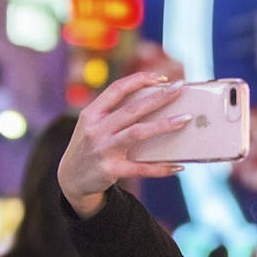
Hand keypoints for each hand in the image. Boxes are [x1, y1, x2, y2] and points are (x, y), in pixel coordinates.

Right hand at [57, 72, 190, 217]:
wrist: (71, 179)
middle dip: (159, 97)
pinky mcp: (111, 170)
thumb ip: (114, 113)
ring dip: (164, 125)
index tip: (162, 78)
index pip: (117, 89)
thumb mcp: (93, 125)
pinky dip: (161, 168)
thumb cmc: (91, 146)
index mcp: (92, 113)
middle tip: (180, 88)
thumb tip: (154, 102)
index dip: (140, 80)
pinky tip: (178, 166)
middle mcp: (96, 129)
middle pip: (132, 109)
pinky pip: (142, 168)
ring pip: (138, 133)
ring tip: (185, 119)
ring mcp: (103, 150)